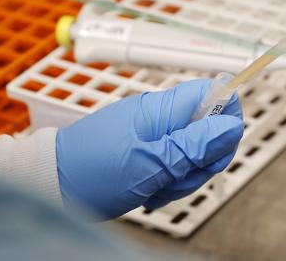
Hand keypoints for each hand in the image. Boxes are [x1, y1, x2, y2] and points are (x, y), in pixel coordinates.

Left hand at [56, 79, 243, 219]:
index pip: (214, 93)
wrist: (52, 184)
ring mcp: (153, 132)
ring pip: (193, 150)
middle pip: (209, 128)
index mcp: (162, 108)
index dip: (226, 120)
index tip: (214, 151)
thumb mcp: (150, 164)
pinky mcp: (145, 149)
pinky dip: (169, 180)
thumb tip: (233, 126)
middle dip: (202, 160)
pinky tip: (151, 192)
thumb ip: (193, 145)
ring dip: (184, 175)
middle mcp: (160, 115)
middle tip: (179, 178)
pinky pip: (173, 162)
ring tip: (158, 188)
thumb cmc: (92, 172)